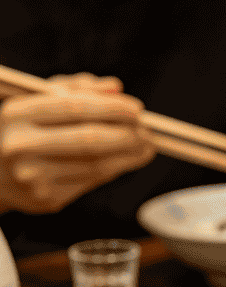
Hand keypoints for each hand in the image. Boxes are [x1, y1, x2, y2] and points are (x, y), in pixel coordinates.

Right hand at [0, 73, 155, 214]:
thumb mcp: (38, 101)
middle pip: (89, 139)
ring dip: (129, 155)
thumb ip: (75, 89)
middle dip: (126, 134)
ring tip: (146, 146)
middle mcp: (21, 146)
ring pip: (96, 164)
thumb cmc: (24, 130)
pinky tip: (129, 160)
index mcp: (17, 114)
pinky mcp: (47, 199)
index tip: (137, 110)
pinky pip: (92, 182)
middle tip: (148, 131)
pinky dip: (116, 169)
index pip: (75, 107)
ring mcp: (33, 176)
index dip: (111, 108)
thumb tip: (115, 87)